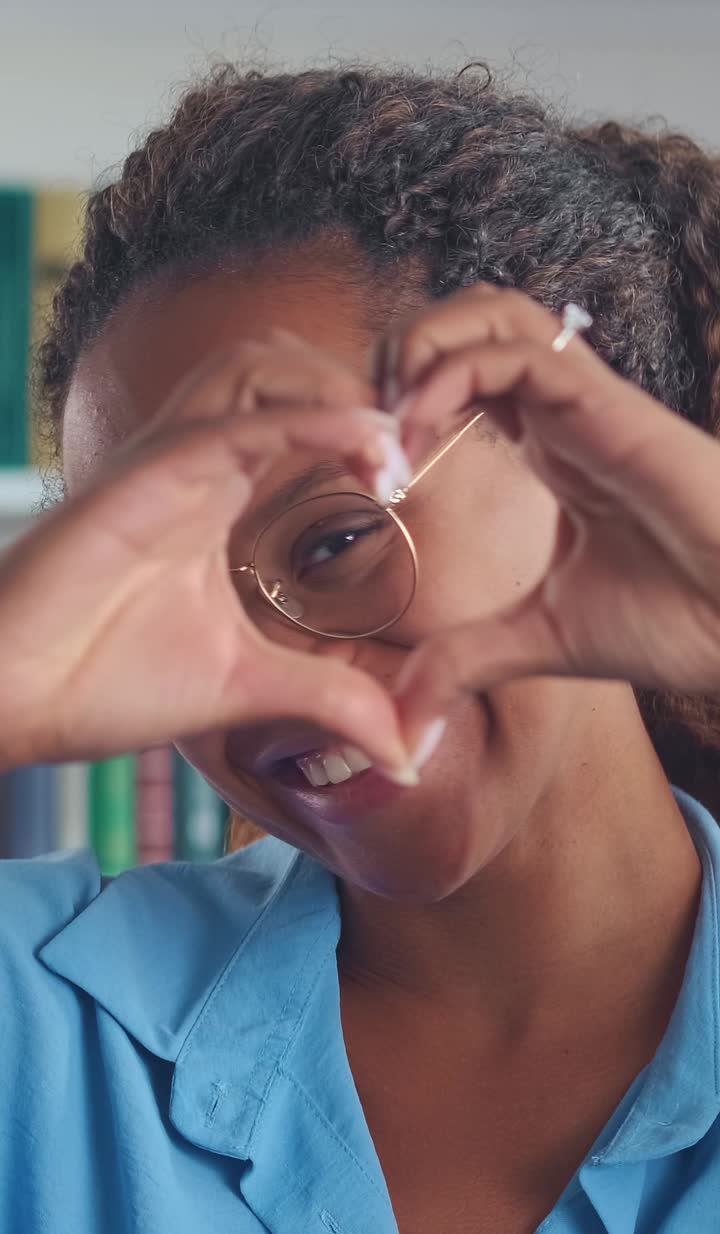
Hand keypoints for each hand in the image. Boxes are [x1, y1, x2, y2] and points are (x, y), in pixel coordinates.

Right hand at [0, 333, 413, 775]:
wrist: (14, 701)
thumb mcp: (248, 687)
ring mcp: (164, 461)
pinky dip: (309, 421)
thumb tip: (407, 752)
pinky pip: (234, 425)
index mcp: (210, 492)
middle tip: (410, 450)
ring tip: (390, 450)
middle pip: (277, 361)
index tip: (412, 478)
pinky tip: (369, 446)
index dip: (364, 426)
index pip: (295, 412)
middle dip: (355, 386)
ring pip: (253, 364)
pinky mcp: (143, 480)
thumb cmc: (106, 681)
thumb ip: (331, 700)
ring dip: (334, 388)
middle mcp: (190, 461)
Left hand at [375, 284, 719, 742]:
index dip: (406, 399)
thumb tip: (402, 719)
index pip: (467, 376)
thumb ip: (464, 660)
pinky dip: (453, 371)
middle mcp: (562, 412)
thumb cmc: (671, 622)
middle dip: (403, 352)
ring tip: (389, 414)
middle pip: (473, 321)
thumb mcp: (538, 640)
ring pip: (493, 311)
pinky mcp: (607, 405)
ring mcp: (584, 402)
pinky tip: (419, 428)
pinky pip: (519, 351)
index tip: (372, 466)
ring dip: (424, 345)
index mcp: (550, 446)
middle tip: (366, 423)